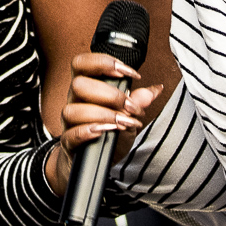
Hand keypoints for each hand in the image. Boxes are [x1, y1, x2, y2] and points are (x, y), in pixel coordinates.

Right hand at [44, 51, 163, 193]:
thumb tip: (156, 89)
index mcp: (86, 88)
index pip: (82, 64)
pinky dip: (87, 132)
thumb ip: (138, 102)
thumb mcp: (128, 117)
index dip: (103, 62)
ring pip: (73, 110)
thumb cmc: (109, 135)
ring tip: (122, 123)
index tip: (130, 73)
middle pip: (78, 85)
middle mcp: (74, 102)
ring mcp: (69, 123)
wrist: (95, 163)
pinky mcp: (68, 144)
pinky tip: (103, 132)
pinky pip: (70, 135)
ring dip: (102, 115)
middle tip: (130, 107)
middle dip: (109, 94)